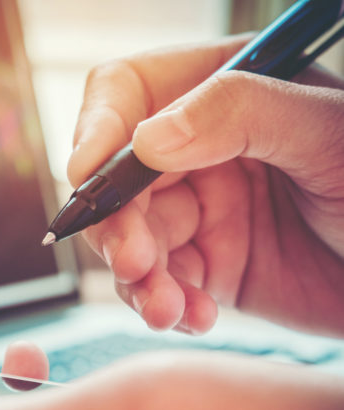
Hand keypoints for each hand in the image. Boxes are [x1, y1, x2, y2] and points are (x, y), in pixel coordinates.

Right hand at [67, 36, 343, 335]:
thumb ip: (241, 115)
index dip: (97, 128)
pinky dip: (164, 305)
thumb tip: (148, 137)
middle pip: (115, 178)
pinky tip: (194, 315)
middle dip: (117, 225)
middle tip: (137, 262)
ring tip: (168, 307)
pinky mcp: (207, 264)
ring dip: (136, 278)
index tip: (90, 175)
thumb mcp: (331, 136)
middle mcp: (199, 149)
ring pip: (128, 239)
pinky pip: (158, 284)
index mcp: (223, 93)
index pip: (128, 93)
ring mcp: (199, 210)